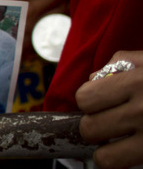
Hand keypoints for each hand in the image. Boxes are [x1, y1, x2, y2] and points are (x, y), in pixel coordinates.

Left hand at [77, 51, 142, 168]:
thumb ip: (118, 64)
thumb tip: (94, 80)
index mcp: (136, 82)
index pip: (85, 99)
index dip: (89, 100)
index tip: (99, 101)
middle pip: (91, 129)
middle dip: (96, 126)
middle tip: (109, 122)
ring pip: (106, 158)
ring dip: (109, 151)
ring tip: (120, 141)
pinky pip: (130, 168)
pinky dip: (129, 161)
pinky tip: (138, 149)